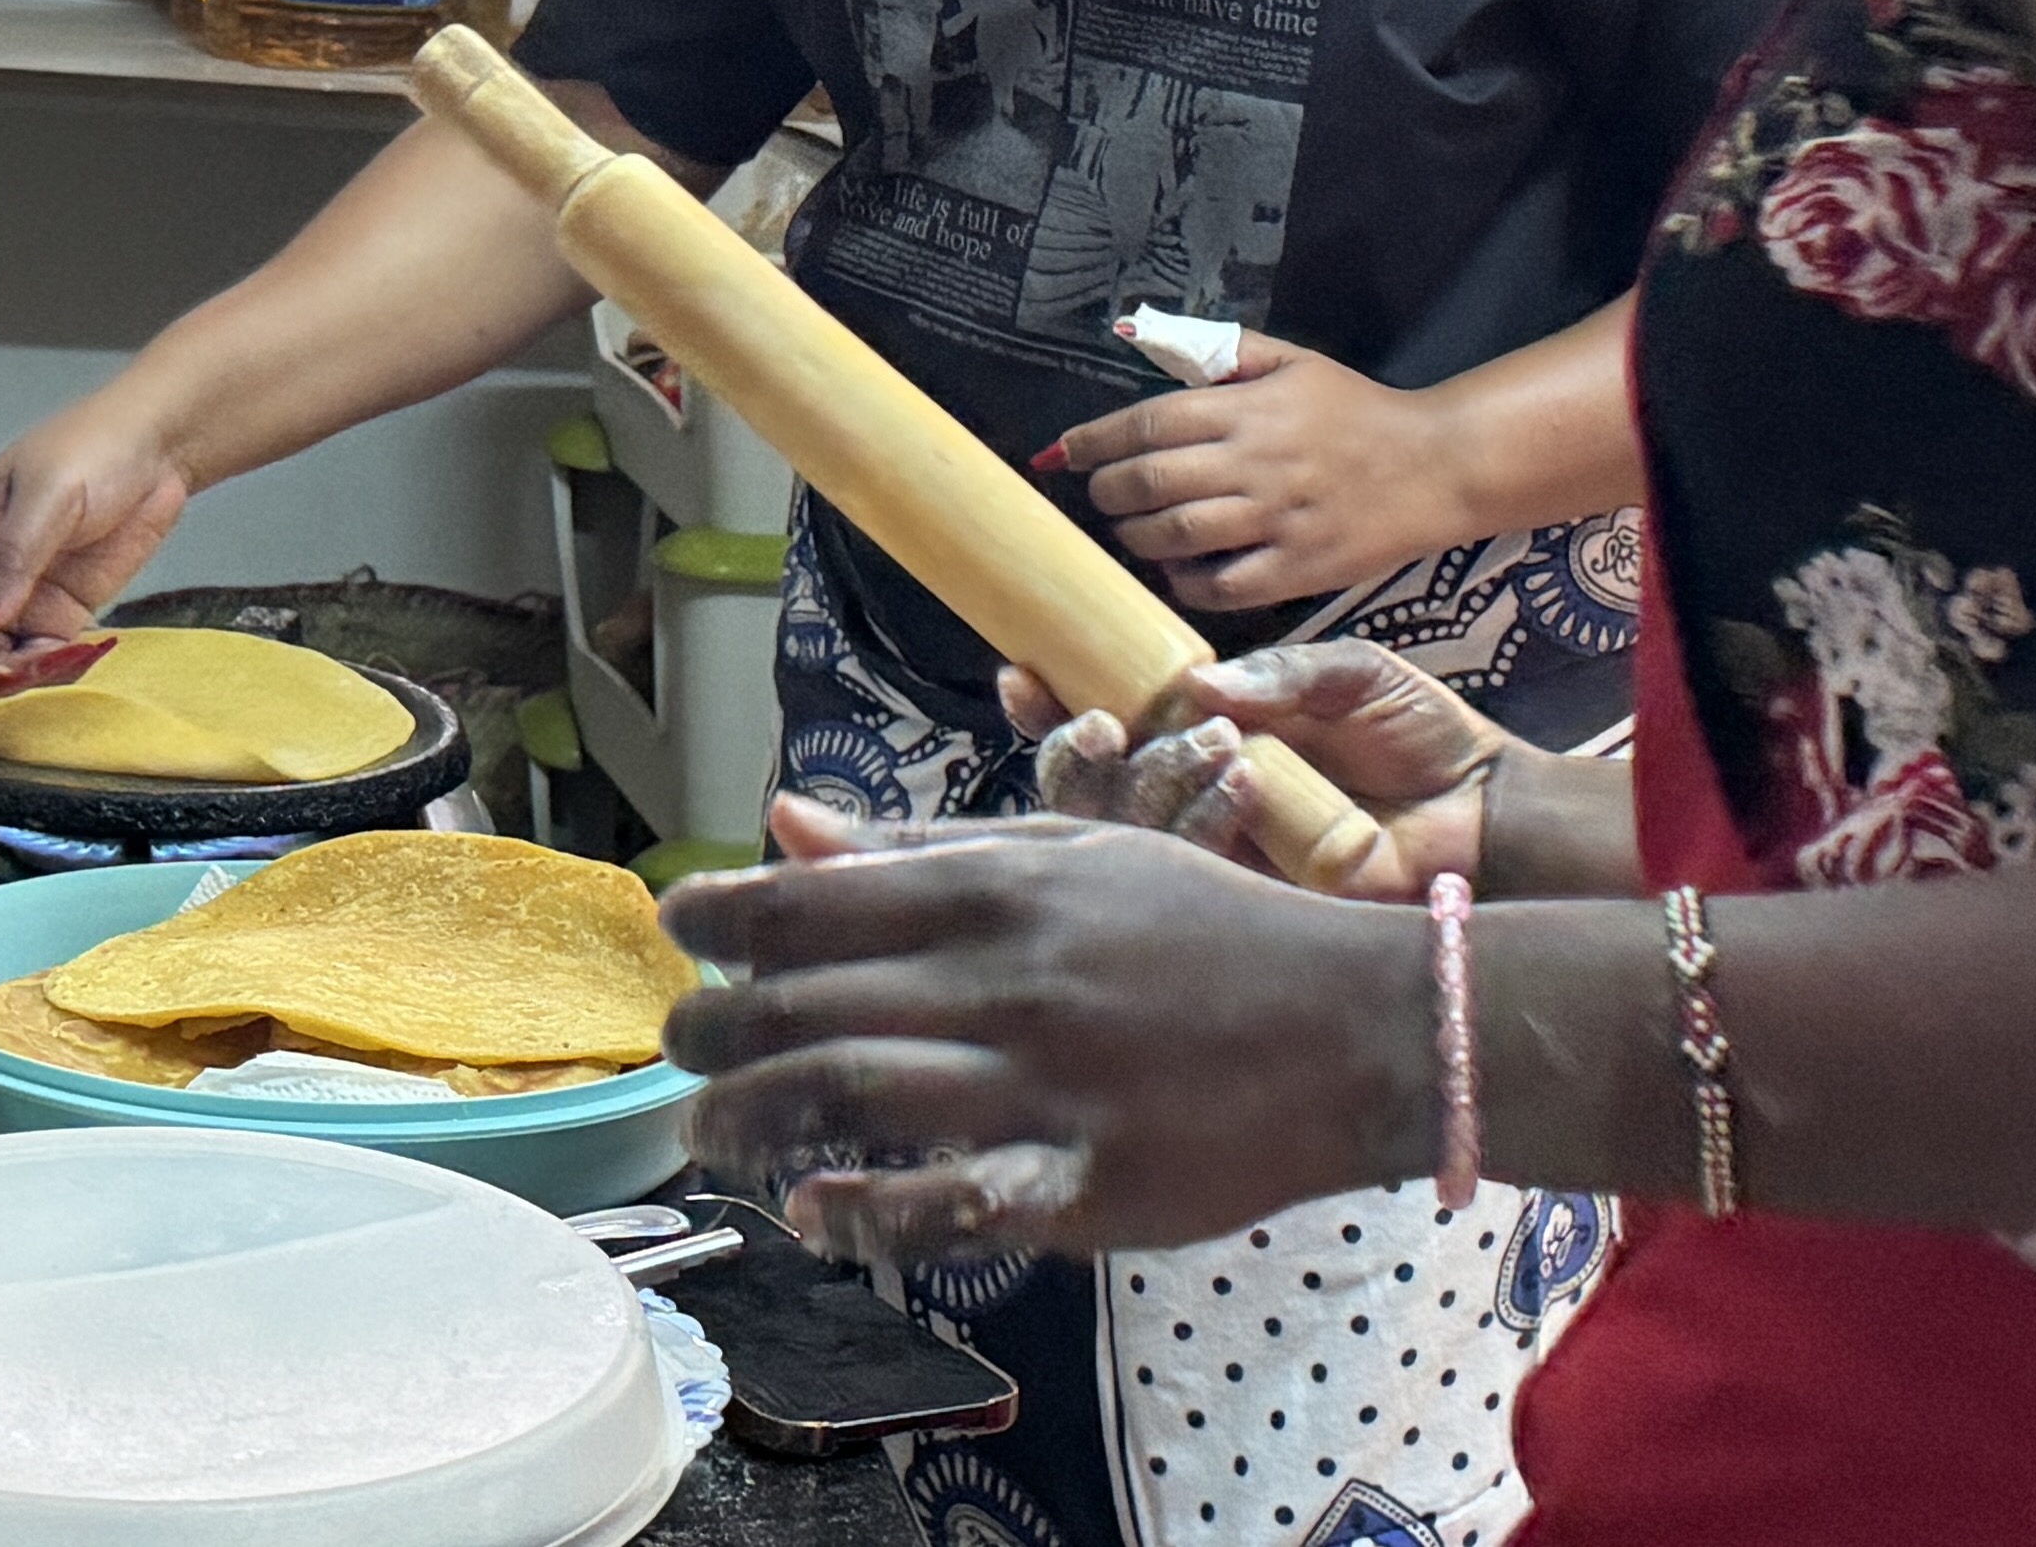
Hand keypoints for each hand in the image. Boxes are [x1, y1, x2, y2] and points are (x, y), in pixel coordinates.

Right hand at [0, 402, 198, 700]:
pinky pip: (43, 656)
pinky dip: (46, 672)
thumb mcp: (47, 497)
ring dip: (7, 678)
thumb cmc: (96, 446)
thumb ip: (12, 560)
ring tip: (31, 676)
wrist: (162, 446)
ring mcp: (27, 594)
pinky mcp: (65, 611)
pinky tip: (58, 669)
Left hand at [662, 803, 1429, 1262]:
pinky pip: (957, 1200)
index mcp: (1002, 891)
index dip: (725, 918)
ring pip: (857, 1092)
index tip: (679, 931)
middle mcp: (1010, 980)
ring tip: (711, 1134)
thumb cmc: (1204, 932)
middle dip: (716, 1029)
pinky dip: (872, 1208)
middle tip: (679, 1050)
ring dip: (757, 1116)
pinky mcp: (1089, 1180)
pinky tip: (816, 1206)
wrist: (1356, 1022)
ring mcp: (1048, 1083)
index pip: (819, 900)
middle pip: (813, 1002)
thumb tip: (786, 829)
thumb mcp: (1070, 857)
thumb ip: (924, 854)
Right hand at [1002, 643, 1505, 904]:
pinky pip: (1193, 869)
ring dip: (1153, 779)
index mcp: (1203, 738)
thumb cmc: (1415, 737)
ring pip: (1127, 833)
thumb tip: (1189, 683)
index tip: (1024, 674)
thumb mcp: (1348, 673)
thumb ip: (1275, 672)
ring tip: (1216, 739)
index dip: (1049, 709)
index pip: (1101, 731)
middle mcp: (1193, 797)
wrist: (1484, 807)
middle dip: (1073, 755)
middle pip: (1085, 792)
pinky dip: (1205, 816)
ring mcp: (1217, 853)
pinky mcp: (1250, 898)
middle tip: (1103, 726)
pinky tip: (1243, 780)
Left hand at [1048, 337, 1476, 609]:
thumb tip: (1140, 336)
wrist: (1435, 465)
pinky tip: (1179, 568)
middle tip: (1100, 493)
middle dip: (1108, 490)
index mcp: (1250, 409)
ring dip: (1136, 535)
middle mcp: (1256, 464)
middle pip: (1152, 482)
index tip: (1064, 452)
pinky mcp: (1297, 570)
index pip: (1150, 422)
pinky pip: (1221, 586)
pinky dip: (1185, 581)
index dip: (1095, 440)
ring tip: (1132, 529)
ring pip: (1177, 536)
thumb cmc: (1356, 410)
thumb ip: (1219, 352)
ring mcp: (1276, 521)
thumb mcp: (1293, 362)